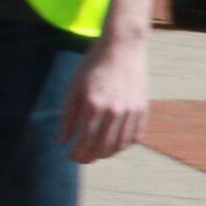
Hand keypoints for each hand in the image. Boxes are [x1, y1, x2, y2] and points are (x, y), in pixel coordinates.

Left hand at [64, 29, 150, 162]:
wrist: (123, 47)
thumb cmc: (94, 64)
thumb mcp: (74, 87)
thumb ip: (68, 116)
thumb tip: (63, 141)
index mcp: (93, 105)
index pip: (85, 141)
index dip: (77, 154)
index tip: (71, 157)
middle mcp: (113, 111)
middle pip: (102, 147)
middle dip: (90, 157)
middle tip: (83, 159)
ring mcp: (130, 110)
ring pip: (120, 144)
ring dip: (107, 154)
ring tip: (98, 154)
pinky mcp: (142, 108)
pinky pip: (135, 135)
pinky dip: (125, 144)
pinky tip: (116, 144)